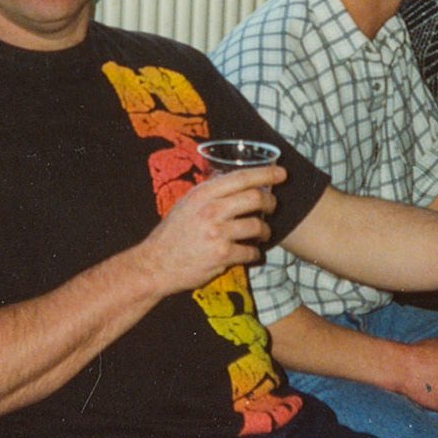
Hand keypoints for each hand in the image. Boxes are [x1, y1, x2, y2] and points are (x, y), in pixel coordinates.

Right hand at [134, 164, 280, 293]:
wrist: (156, 264)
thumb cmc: (172, 233)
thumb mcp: (186, 204)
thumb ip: (209, 193)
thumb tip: (234, 182)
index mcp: (203, 194)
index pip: (242, 178)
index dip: (266, 174)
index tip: (281, 173)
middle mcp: (211, 210)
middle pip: (256, 198)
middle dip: (270, 202)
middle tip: (272, 206)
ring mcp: (217, 233)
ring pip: (257, 226)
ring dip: (265, 231)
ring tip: (263, 233)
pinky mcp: (222, 255)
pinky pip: (250, 252)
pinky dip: (254, 253)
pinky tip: (251, 253)